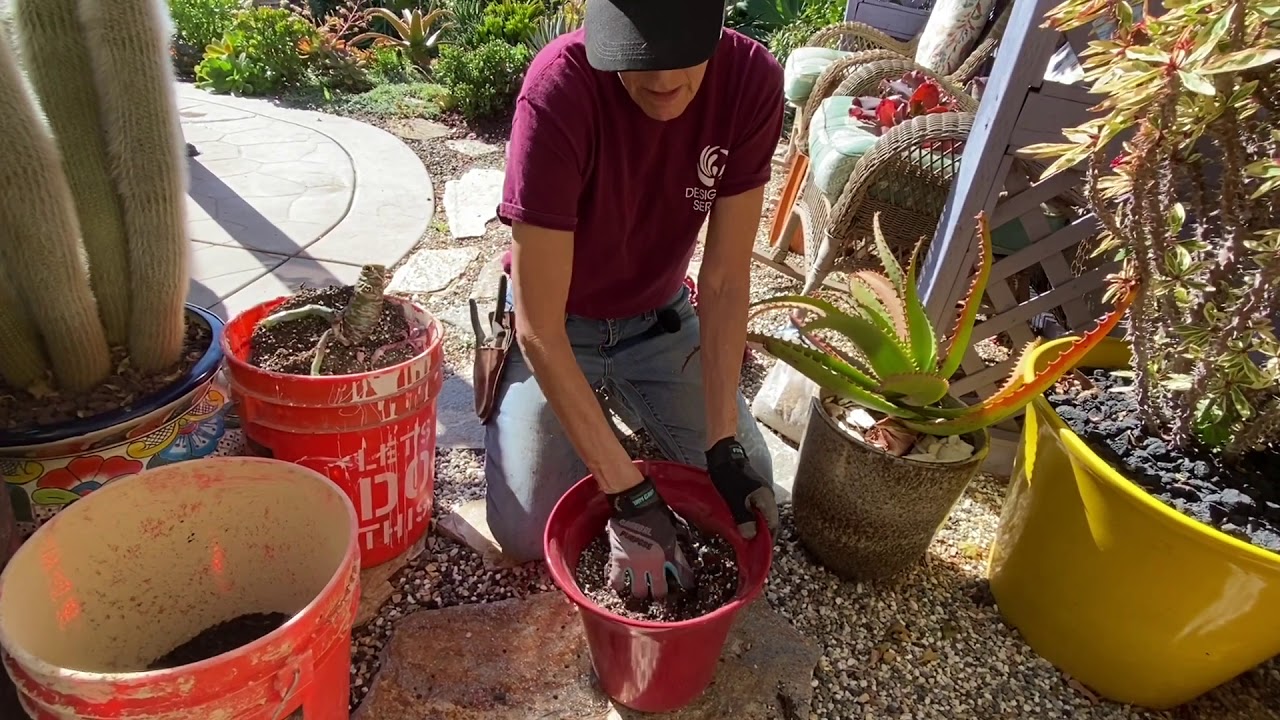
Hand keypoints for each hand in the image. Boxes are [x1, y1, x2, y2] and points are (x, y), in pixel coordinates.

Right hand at [605, 476, 695, 600]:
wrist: (635, 506)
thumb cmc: (655, 514)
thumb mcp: (672, 530)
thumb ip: (677, 546)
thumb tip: (685, 551)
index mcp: (670, 554)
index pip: (683, 575)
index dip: (686, 584)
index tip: (687, 587)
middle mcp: (654, 564)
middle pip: (659, 592)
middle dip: (658, 595)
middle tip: (656, 592)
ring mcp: (636, 565)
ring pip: (638, 592)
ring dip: (639, 592)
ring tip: (638, 590)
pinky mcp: (619, 561)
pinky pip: (617, 581)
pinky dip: (618, 585)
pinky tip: (619, 585)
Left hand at [706, 437, 778, 539]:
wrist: (724, 455)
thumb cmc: (730, 476)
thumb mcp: (735, 499)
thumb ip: (743, 518)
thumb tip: (751, 536)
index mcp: (767, 499)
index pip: (773, 525)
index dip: (767, 539)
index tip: (759, 552)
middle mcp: (767, 498)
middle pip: (767, 522)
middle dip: (760, 536)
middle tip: (750, 549)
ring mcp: (759, 494)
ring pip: (760, 516)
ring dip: (753, 528)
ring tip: (744, 540)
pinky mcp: (751, 492)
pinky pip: (753, 510)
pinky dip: (748, 519)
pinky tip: (739, 525)